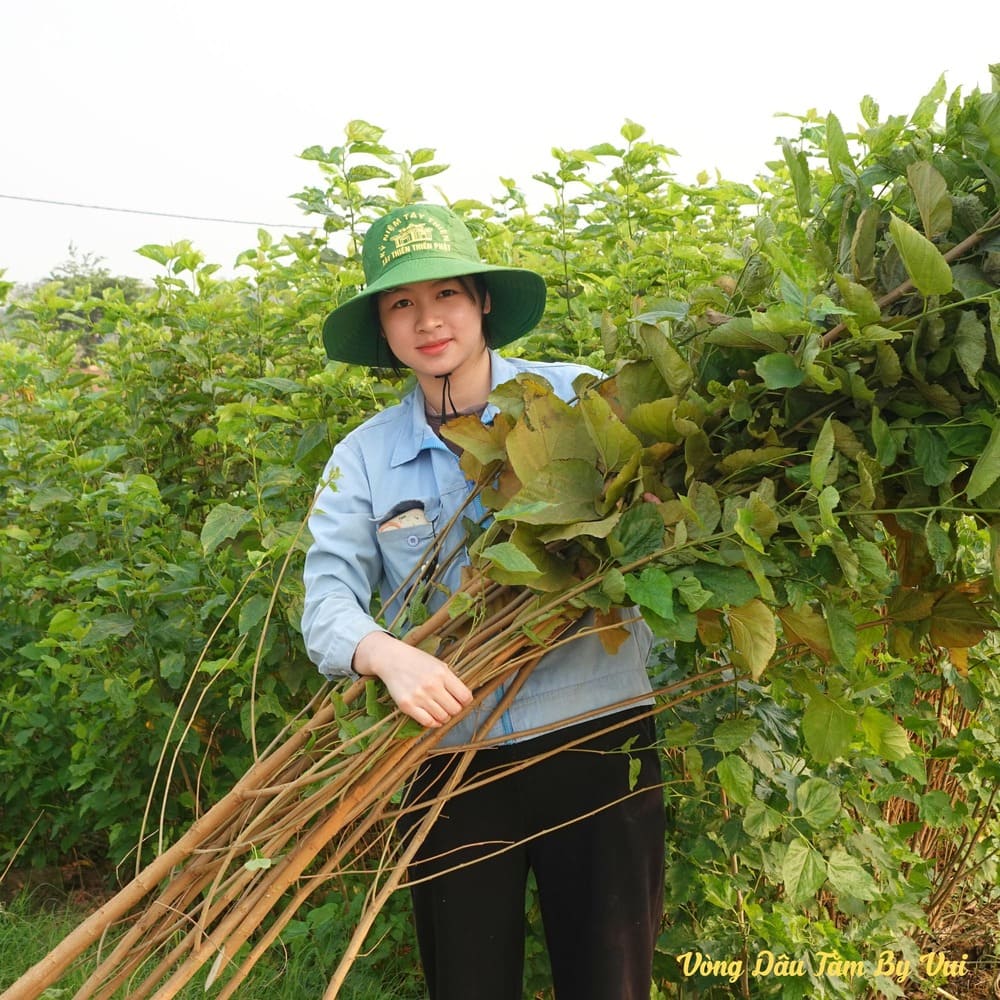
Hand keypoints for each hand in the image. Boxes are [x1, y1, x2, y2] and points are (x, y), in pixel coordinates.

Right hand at [352, 631, 473, 727]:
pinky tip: (433, 717)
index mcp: (442, 673)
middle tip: (450, 706)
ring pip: (442, 718)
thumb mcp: (438, 665)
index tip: (461, 700)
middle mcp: (432, 685)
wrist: (391, 659)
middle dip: (455, 709)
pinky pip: (427, 722)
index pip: (465, 697)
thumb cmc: (417, 661)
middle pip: (455, 709)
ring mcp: (419, 696)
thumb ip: (451, 680)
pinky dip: (434, 723)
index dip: (465, 701)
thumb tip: (464, 700)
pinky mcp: (407, 705)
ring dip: (444, 717)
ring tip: (440, 710)